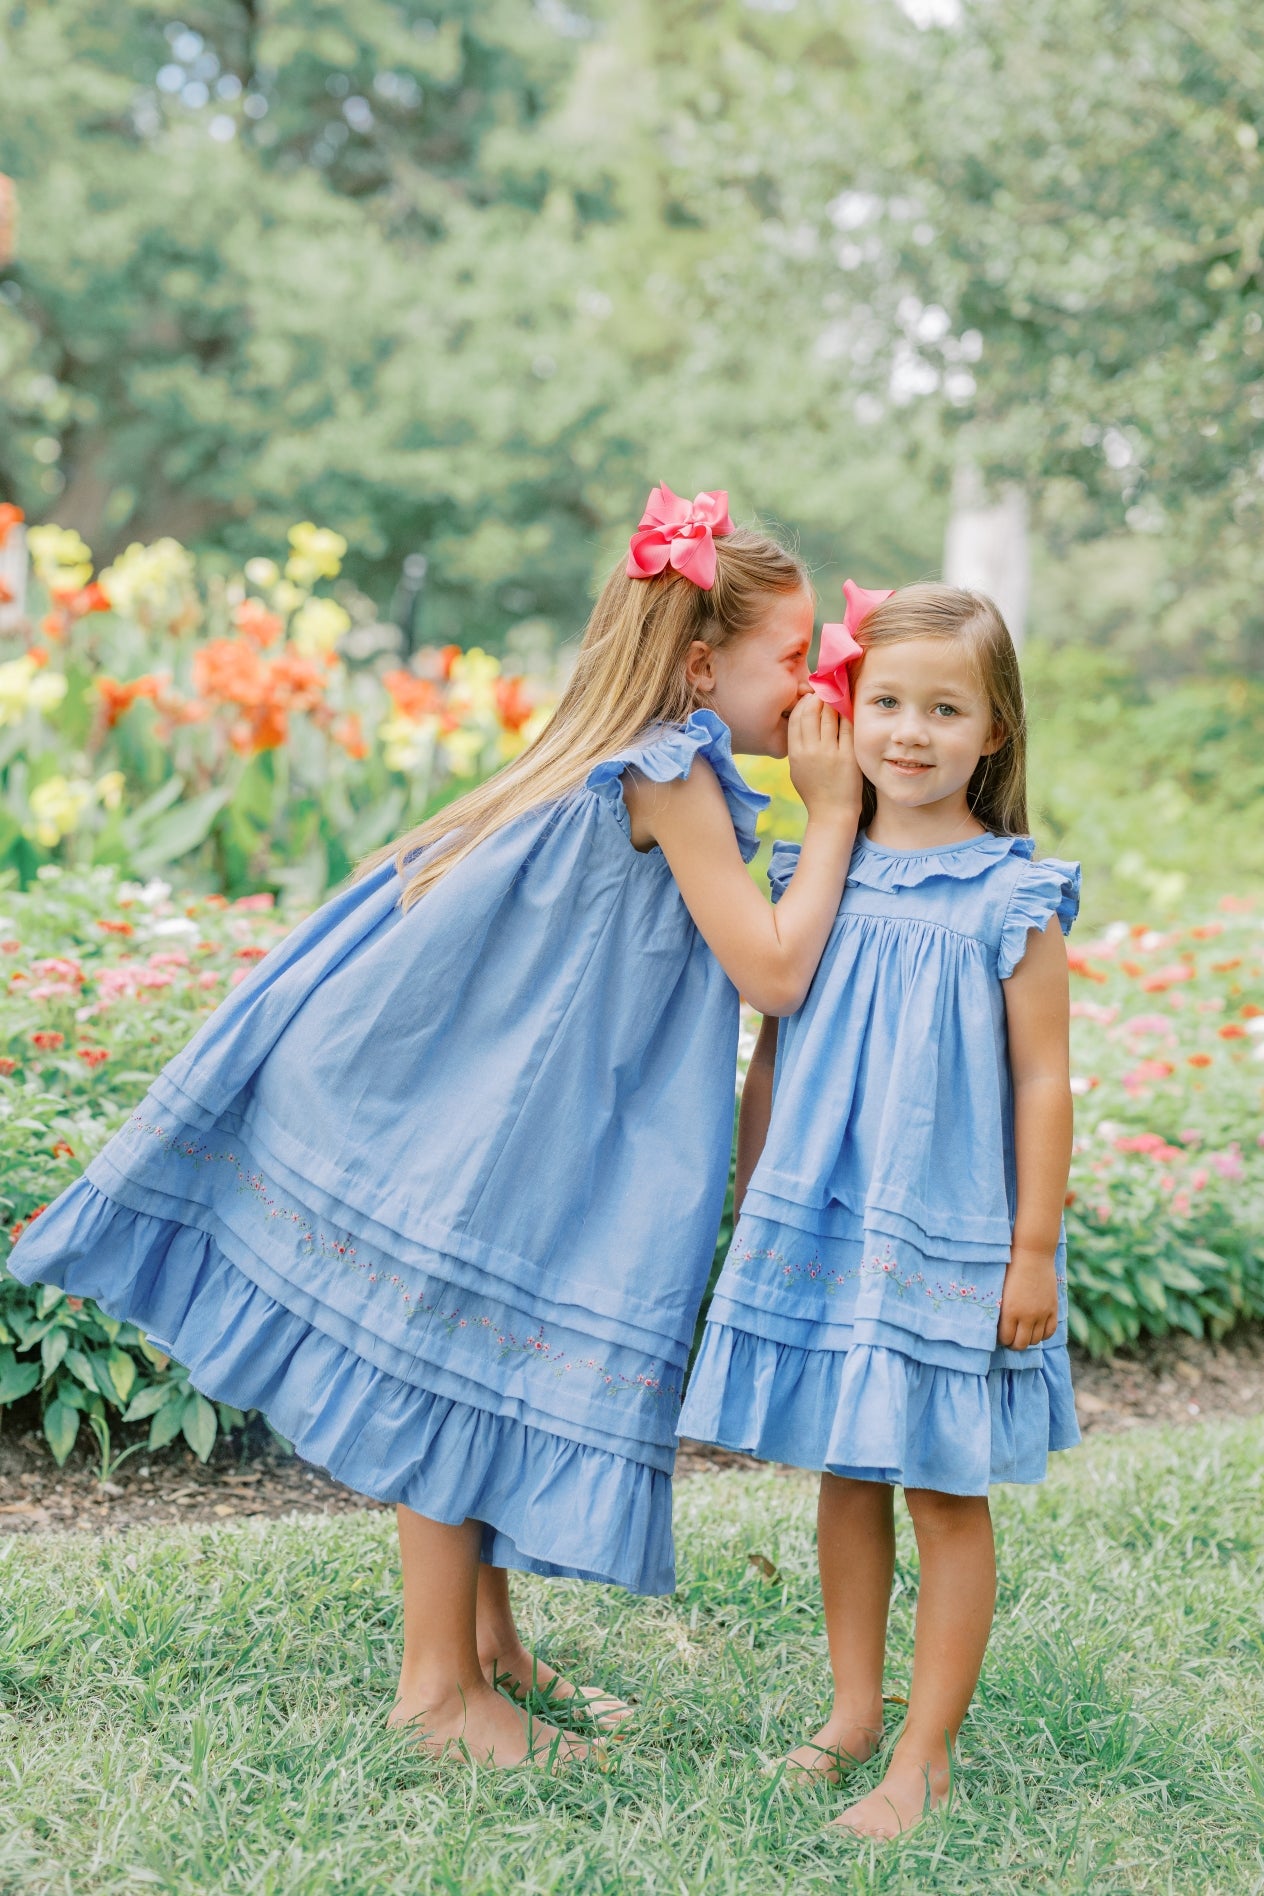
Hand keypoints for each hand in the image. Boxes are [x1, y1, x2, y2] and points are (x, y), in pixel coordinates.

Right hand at [787, 695, 861, 823]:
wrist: (832, 813)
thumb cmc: (815, 792)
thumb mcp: (797, 770)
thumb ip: (797, 747)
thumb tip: (802, 722)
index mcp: (795, 754)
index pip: (796, 719)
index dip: (803, 704)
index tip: (811, 697)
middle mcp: (810, 751)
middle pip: (811, 713)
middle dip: (818, 697)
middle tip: (825, 690)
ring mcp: (830, 753)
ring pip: (829, 717)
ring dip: (833, 702)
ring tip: (837, 694)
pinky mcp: (848, 756)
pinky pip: (847, 727)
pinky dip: (847, 714)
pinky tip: (850, 708)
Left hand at [997, 1248, 1058, 1350]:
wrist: (1032, 1254)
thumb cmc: (1011, 1268)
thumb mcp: (1001, 1291)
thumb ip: (1002, 1310)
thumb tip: (999, 1327)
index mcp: (1010, 1311)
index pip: (1006, 1338)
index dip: (1002, 1340)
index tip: (1000, 1335)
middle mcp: (1027, 1315)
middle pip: (1021, 1344)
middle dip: (1014, 1344)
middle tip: (1011, 1339)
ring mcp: (1042, 1313)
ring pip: (1036, 1340)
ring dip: (1028, 1339)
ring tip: (1023, 1333)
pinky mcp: (1053, 1308)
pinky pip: (1050, 1331)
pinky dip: (1043, 1334)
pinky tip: (1037, 1329)